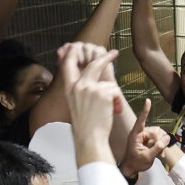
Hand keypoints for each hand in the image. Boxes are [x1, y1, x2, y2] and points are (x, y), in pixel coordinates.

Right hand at [59, 43, 120, 159]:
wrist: (89, 139)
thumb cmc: (85, 126)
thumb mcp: (76, 105)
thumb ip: (80, 90)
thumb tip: (89, 79)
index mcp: (69, 89)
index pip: (68, 63)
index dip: (73, 53)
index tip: (77, 46)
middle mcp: (78, 86)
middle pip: (93, 64)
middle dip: (105, 57)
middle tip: (113, 53)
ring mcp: (90, 88)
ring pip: (108, 82)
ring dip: (113, 94)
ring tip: (112, 108)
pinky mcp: (102, 93)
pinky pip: (115, 91)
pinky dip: (117, 102)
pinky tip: (112, 111)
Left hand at [119, 99, 166, 176]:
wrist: (131, 169)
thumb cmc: (134, 163)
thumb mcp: (147, 156)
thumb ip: (157, 147)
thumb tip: (167, 138)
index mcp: (135, 135)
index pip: (141, 120)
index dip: (145, 110)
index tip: (148, 101)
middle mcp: (139, 134)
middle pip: (155, 131)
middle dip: (159, 141)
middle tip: (160, 151)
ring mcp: (144, 138)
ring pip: (158, 136)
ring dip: (161, 145)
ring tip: (160, 154)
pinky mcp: (148, 142)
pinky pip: (158, 141)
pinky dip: (160, 147)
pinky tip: (160, 154)